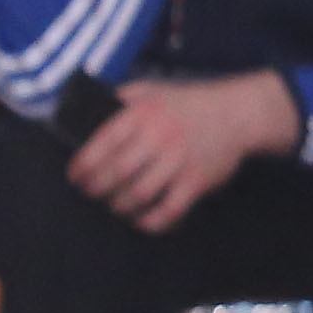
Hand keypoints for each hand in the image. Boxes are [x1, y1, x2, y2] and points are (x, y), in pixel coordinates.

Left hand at [65, 74, 297, 232]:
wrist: (237, 114)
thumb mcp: (154, 91)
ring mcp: (179, 161)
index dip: (83, 164)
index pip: (103, 143)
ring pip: (138, 194)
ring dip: (119, 206)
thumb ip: (123, 98)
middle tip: (90, 193)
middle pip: (116, 172)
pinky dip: (149, 222)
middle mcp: (159, 137)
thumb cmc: (189, 104)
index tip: (74, 176)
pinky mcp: (196, 181)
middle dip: (96, 188)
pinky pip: (168, 210)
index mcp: (144, 114)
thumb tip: (91, 107)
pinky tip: (140, 221)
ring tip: (114, 206)